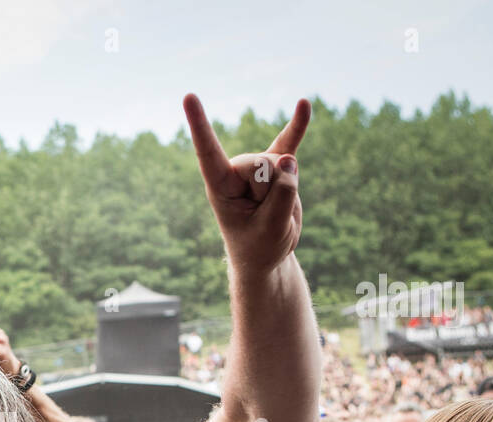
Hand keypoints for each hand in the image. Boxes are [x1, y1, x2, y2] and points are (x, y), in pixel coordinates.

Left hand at [183, 95, 310, 272]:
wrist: (267, 254)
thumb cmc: (260, 246)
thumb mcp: (272, 228)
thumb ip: (282, 194)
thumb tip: (289, 158)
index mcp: (220, 187)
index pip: (208, 152)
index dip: (200, 125)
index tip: (189, 96)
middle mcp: (234, 171)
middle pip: (262, 164)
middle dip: (273, 191)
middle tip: (265, 216)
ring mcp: (256, 167)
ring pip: (281, 163)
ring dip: (287, 190)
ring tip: (274, 210)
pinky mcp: (277, 166)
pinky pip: (289, 142)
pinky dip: (298, 126)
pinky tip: (304, 104)